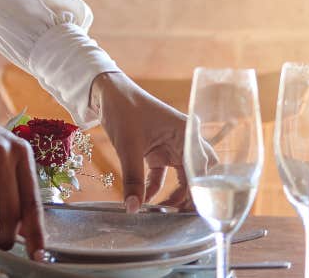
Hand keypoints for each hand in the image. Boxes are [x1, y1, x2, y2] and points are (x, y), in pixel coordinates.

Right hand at [0, 99, 45, 259]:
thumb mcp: (4, 153)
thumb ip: (16, 186)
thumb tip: (25, 229)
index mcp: (21, 152)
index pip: (32, 201)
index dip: (36, 233)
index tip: (38, 255)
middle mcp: (1, 156)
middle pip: (11, 214)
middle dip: (6, 238)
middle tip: (1, 245)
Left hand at [91, 72, 192, 212]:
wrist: (107, 94)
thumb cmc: (123, 110)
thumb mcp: (128, 147)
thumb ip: (133, 180)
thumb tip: (133, 208)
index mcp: (186, 133)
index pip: (201, 168)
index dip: (200, 191)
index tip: (192, 212)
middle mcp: (185, 139)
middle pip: (197, 173)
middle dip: (191, 194)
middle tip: (182, 215)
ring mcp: (172, 145)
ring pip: (182, 175)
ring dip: (174, 193)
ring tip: (166, 212)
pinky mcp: (158, 150)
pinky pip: (164, 174)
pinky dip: (156, 187)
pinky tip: (145, 199)